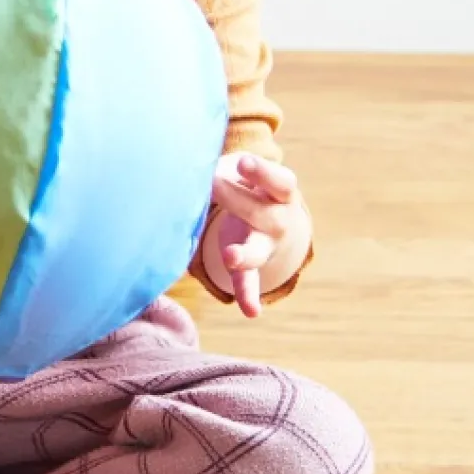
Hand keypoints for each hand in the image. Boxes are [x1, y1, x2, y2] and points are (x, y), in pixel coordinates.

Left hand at [209, 153, 299, 318]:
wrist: (276, 217)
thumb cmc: (251, 184)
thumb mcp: (246, 171)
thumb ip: (225, 168)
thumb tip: (191, 164)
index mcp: (281, 192)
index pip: (278, 181)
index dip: (261, 171)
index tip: (242, 162)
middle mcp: (279, 219)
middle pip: (261, 212)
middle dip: (236, 198)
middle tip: (211, 182)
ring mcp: (266, 244)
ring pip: (257, 250)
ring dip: (244, 255)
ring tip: (230, 257)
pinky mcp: (251, 265)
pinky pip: (250, 281)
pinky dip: (248, 296)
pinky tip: (250, 311)